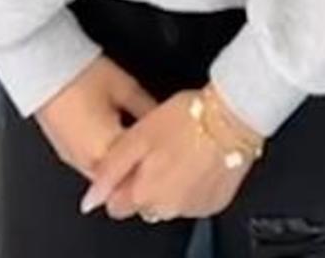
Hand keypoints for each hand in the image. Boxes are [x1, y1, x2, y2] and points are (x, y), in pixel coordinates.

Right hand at [34, 57, 157, 176]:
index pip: (138, 169)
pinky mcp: (66, 154)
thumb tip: (164, 122)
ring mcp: (75, 160)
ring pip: (106, 180)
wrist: (44, 71)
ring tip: (141, 162)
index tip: (170, 163)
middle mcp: (89, 161)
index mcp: (107, 147)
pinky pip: (92, 169)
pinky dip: (107, 166)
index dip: (157, 167)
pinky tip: (117, 153)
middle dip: (139, 177)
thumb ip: (148, 110)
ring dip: (122, 175)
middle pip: (121, 182)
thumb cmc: (82, 76)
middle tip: (160, 167)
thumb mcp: (126, 88)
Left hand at [84, 91, 250, 223]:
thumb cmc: (188, 118)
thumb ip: (110, 171)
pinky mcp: (215, 202)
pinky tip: (197, 160)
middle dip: (145, 183)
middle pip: (143, 204)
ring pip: (168, 203)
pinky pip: (194, 200)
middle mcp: (167, 208)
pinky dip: (192, 185)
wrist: (234, 115)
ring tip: (181, 151)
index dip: (120, 181)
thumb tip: (91, 200)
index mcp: (144, 193)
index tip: (131, 162)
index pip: (116, 205)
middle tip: (158, 151)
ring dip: (169, 184)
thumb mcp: (138, 136)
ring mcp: (193, 207)